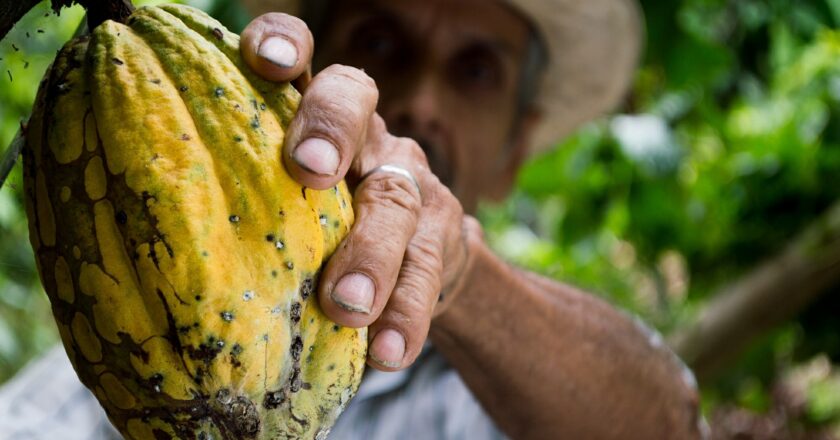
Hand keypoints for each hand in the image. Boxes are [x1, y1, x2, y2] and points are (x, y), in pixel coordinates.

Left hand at [241, 13, 477, 370]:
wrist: (417, 261)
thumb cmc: (320, 231)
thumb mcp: (283, 205)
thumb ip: (242, 200)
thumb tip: (133, 247)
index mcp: (313, 117)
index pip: (302, 56)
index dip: (285, 43)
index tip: (263, 60)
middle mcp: (365, 134)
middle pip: (355, 102)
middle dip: (331, 129)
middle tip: (308, 171)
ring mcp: (409, 181)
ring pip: (396, 199)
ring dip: (372, 253)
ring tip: (347, 306)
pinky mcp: (442, 236)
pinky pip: (427, 272)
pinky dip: (406, 314)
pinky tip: (388, 353)